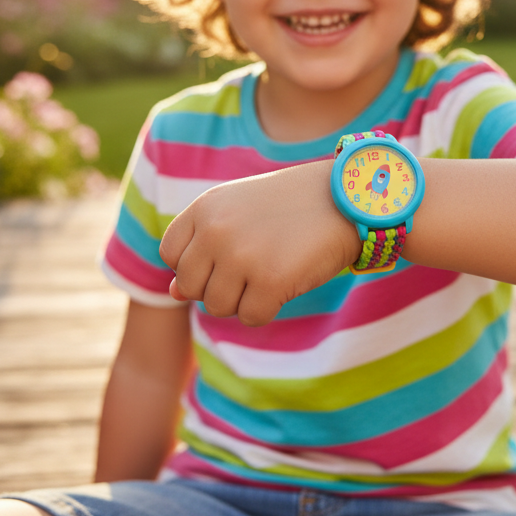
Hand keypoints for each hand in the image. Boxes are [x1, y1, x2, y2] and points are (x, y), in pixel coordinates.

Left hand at [159, 160, 361, 325]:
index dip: (195, 265)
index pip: (171, 255)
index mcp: (205, 208)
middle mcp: (216, 230)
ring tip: (268, 273)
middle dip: (217, 287)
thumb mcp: (238, 213)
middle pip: (190, 287)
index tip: (225, 257)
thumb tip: (173, 293)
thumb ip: (202, 247)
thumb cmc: (290, 206)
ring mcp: (241, 256)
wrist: (345, 199)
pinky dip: (267, 309)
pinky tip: (285, 282)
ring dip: (242, 300)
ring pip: (217, 307)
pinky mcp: (270, 281)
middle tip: (252, 268)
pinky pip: (250, 317)